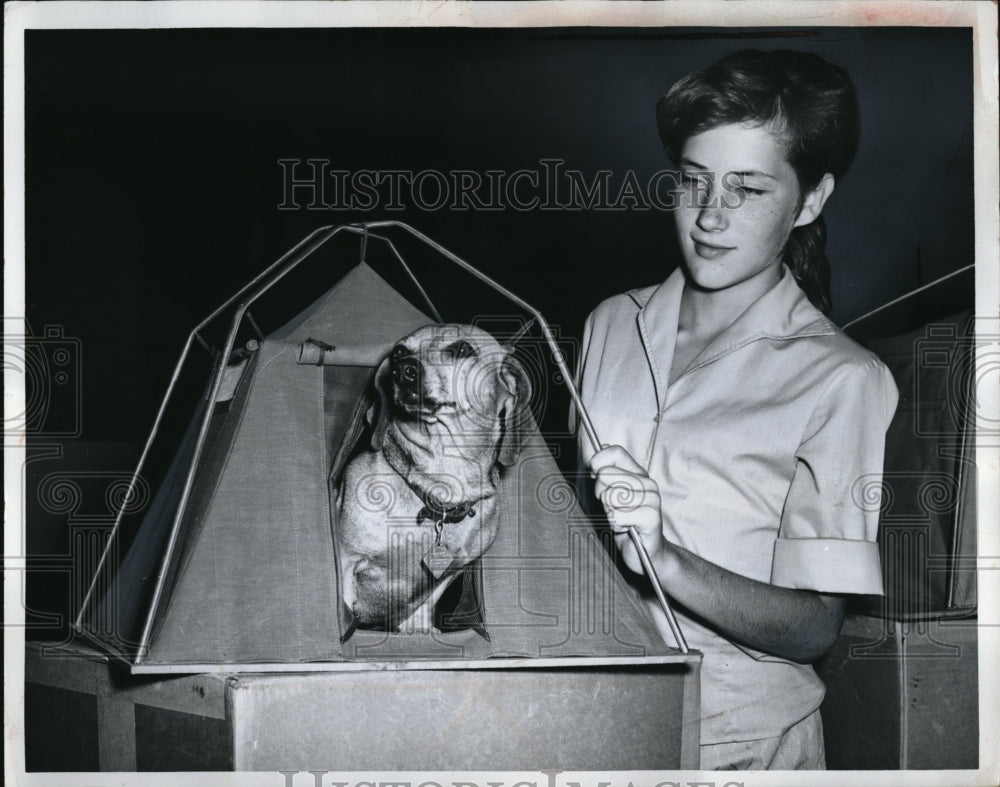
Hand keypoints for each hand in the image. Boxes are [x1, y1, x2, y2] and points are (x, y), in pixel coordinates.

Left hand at [589, 445, 666, 573]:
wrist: (647, 553)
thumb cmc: (626, 523)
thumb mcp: (612, 495)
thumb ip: (607, 473)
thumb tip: (601, 447)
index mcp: (638, 473)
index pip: (614, 452)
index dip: (598, 463)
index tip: (595, 477)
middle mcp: (647, 482)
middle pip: (605, 474)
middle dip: (601, 494)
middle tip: (613, 507)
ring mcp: (652, 498)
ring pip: (610, 496)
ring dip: (609, 512)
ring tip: (621, 519)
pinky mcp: (651, 516)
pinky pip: (617, 515)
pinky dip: (616, 524)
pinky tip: (625, 528)